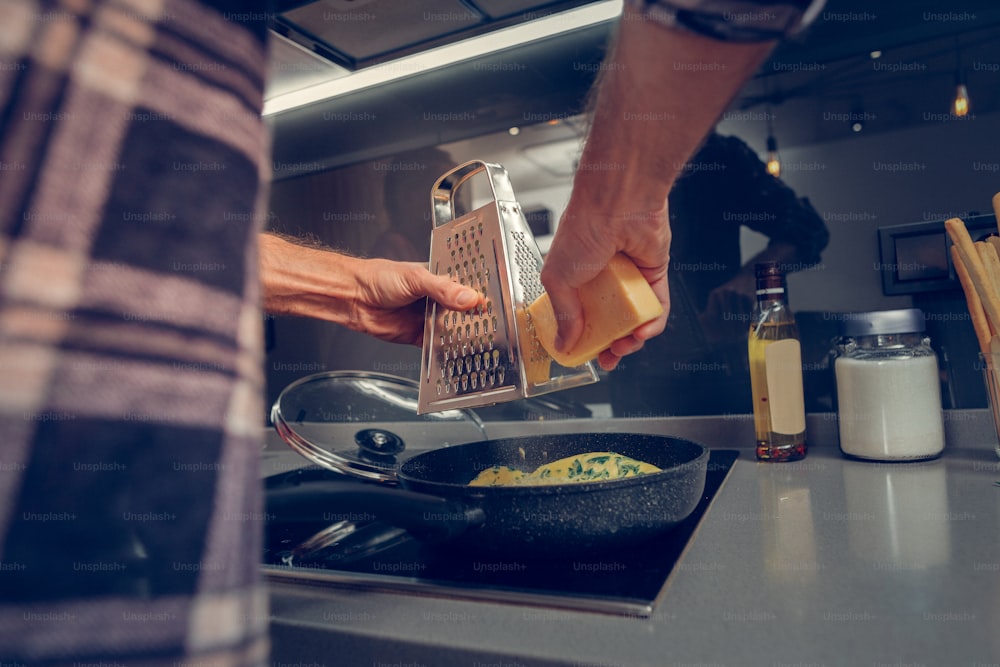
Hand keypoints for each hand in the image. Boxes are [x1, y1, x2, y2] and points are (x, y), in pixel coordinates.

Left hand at [260, 233, 482, 345]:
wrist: (354, 298)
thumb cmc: (379, 277)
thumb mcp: (416, 279)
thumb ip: (443, 290)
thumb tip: (469, 298)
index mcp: (441, 280)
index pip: (468, 289)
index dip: (481, 297)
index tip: (496, 306)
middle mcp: (438, 300)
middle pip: (464, 313)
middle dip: (476, 321)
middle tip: (493, 328)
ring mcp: (429, 319)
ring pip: (453, 331)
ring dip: (463, 337)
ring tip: (481, 344)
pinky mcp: (420, 337)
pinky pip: (438, 347)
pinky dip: (446, 351)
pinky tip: (457, 354)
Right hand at [540, 11, 773, 370]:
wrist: (618, 202)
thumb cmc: (583, 229)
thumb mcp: (558, 280)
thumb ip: (564, 314)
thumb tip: (564, 343)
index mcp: (574, 279)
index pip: (578, 317)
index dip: (581, 340)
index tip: (584, 356)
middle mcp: (602, 280)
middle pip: (608, 322)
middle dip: (610, 346)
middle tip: (610, 359)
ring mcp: (628, 278)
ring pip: (633, 318)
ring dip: (632, 338)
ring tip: (627, 345)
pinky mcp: (653, 274)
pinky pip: (656, 305)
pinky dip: (652, 322)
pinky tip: (644, 332)